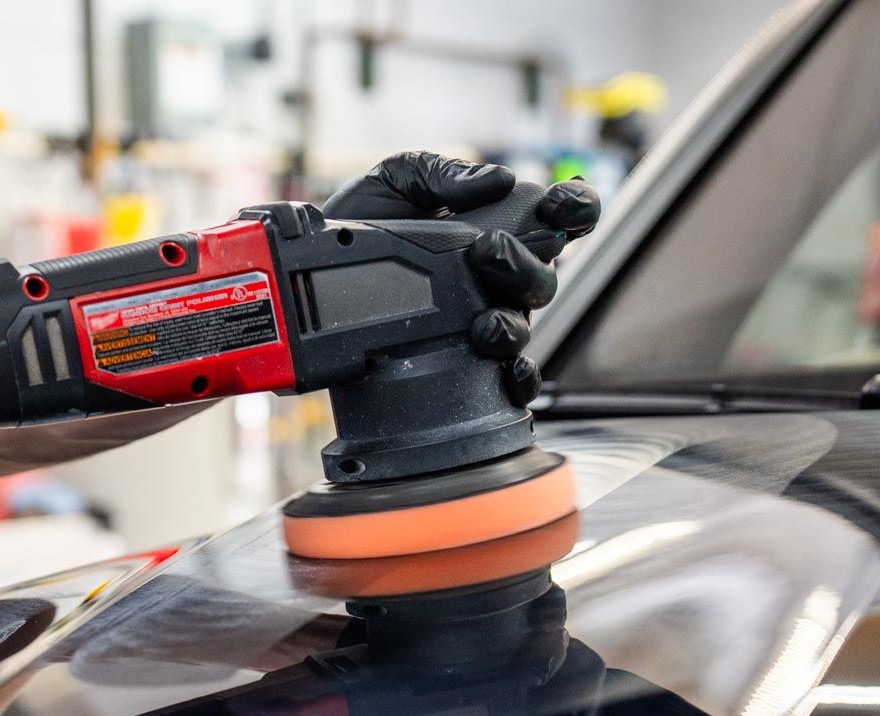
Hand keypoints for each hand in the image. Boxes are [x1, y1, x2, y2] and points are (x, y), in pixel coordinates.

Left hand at [323, 151, 600, 404]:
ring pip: (525, 328)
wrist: (305, 277)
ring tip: (483, 323)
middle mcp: (497, 277)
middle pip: (545, 278)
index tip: (563, 205)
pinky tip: (504, 374)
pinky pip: (507, 379)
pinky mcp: (461, 361)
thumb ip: (443, 171)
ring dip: (513, 325)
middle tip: (488, 252)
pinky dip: (516, 379)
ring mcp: (482, 320)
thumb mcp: (394, 179)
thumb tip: (497, 180)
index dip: (574, 208)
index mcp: (494, 227)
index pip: (554, 217)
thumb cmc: (356, 225)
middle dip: (526, 266)